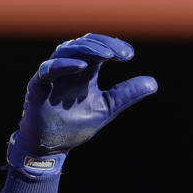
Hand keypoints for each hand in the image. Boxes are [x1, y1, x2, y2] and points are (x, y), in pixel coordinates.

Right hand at [7, 33, 157, 176]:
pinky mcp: (38, 86)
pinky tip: (82, 66)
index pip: (98, 49)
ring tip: (106, 55)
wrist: (52, 148)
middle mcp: (68, 69)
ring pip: (66, 51)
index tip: (129, 55)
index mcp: (84, 71)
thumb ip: (126, 94)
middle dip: (103, 45)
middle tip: (122, 54)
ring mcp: (52, 75)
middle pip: (83, 45)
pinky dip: (64, 65)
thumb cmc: (76, 126)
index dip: (112, 46)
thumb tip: (153, 83)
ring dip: (86, 50)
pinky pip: (49, 69)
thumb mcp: (107, 108)